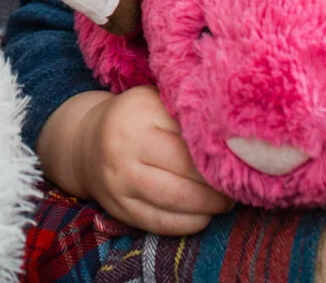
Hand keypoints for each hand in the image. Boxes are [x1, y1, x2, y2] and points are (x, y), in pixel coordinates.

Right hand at [37, 86, 233, 234]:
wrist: (86, 142)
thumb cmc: (135, 118)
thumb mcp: (155, 102)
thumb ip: (186, 114)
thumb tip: (233, 137)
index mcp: (137, 116)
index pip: (188, 142)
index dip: (217, 155)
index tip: (238, 159)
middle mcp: (123, 150)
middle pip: (184, 175)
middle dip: (218, 186)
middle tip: (238, 185)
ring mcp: (118, 183)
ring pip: (175, 203)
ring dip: (208, 207)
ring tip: (226, 201)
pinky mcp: (119, 210)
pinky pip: (161, 224)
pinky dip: (189, 224)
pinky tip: (204, 215)